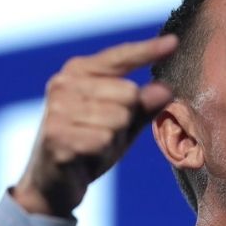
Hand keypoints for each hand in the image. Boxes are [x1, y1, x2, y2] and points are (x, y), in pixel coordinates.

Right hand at [14, 34, 177, 216]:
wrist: (51, 183)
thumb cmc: (88, 145)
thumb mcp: (121, 123)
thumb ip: (143, 105)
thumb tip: (166, 89)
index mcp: (78, 72)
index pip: (119, 56)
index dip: (147, 50)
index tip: (175, 42)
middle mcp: (63, 84)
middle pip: (128, 93)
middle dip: (126, 119)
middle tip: (103, 134)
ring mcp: (57, 109)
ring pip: (118, 118)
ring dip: (113, 139)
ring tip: (93, 146)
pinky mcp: (56, 136)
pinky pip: (103, 140)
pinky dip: (102, 153)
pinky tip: (85, 157)